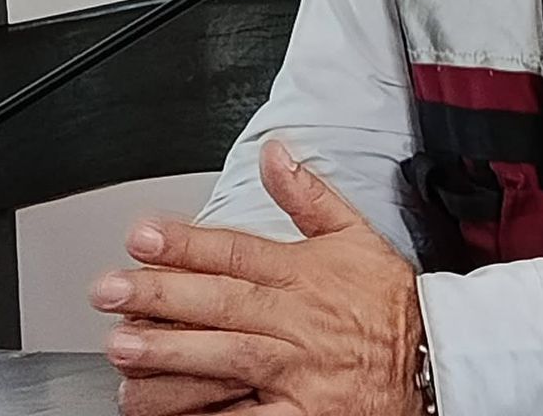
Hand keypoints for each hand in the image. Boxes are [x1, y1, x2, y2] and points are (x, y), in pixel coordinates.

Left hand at [92, 141, 425, 415]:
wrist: (432, 361)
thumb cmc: (387, 303)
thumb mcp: (356, 236)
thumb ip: (308, 195)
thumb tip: (273, 152)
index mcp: (306, 273)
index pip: (237, 252)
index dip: (187, 243)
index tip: (141, 235)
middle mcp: (297, 320)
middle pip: (222, 303)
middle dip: (161, 296)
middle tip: (109, 290)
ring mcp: (296, 372)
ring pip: (226, 360)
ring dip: (171, 355)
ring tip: (124, 348)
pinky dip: (206, 415)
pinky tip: (165, 409)